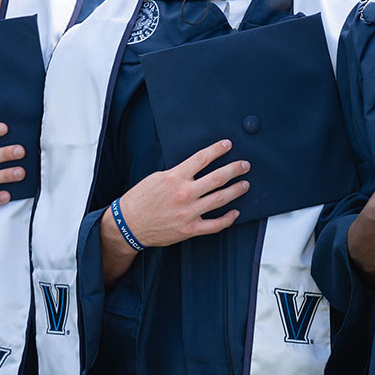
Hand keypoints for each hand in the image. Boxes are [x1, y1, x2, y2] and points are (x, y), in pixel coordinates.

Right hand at [100, 139, 249, 283]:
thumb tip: (196, 168)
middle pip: (217, 178)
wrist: (129, 224)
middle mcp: (184, 194)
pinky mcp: (190, 229)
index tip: (228, 145)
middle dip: (234, 169)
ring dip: (236, 190)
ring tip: (245, 184)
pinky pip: (215, 225)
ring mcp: (189, 213)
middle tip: (244, 165)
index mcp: (175, 177)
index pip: (202, 158)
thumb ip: (178, 173)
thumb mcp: (156, 177)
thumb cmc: (140, 200)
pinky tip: (235, 213)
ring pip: (220, 199)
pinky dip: (228, 219)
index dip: (217, 150)